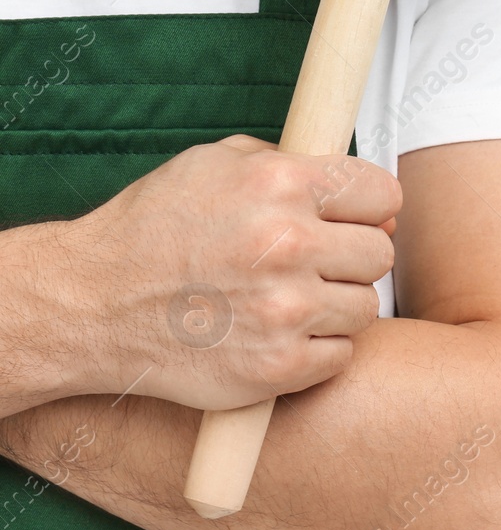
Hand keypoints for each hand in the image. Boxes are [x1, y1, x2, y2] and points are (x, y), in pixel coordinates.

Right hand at [49, 135, 399, 409]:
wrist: (88, 307)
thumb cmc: (152, 230)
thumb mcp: (214, 164)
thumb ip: (292, 163)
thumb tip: (362, 193)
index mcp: (280, 184)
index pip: (384, 195)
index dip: (370, 209)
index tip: (353, 220)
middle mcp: (288, 245)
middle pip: (379, 254)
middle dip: (351, 258)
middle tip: (310, 265)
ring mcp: (286, 310)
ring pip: (366, 306)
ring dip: (335, 305)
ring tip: (285, 299)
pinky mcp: (279, 365)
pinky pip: (342, 354)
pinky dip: (317, 348)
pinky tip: (275, 333)